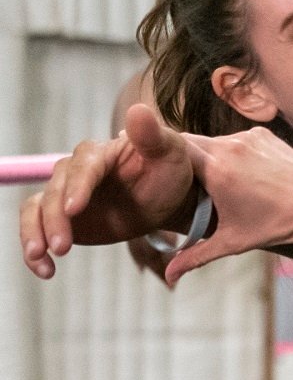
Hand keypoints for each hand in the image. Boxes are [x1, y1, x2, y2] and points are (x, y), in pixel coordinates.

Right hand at [21, 106, 196, 278]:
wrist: (164, 199)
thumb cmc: (169, 172)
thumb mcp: (170, 154)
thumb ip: (152, 136)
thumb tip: (139, 110)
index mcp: (101, 153)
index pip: (84, 167)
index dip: (77, 187)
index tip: (74, 209)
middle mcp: (75, 171)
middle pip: (54, 191)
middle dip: (54, 219)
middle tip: (63, 246)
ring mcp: (64, 193)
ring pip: (36, 209)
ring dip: (34, 233)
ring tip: (42, 257)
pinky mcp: (58, 216)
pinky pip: (35, 227)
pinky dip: (34, 249)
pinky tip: (44, 270)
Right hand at [162, 129, 292, 284]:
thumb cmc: (278, 225)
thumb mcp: (233, 242)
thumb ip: (195, 256)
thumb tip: (169, 278)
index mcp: (216, 169)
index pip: (170, 151)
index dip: (158, 159)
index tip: (151, 171)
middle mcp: (230, 146)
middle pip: (187, 142)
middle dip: (178, 158)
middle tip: (172, 176)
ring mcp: (248, 137)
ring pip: (212, 139)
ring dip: (206, 155)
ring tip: (205, 177)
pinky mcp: (263, 133)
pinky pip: (234, 138)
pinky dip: (230, 151)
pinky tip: (234, 170)